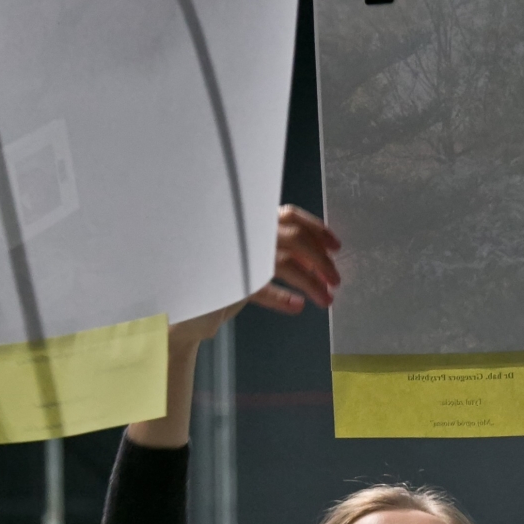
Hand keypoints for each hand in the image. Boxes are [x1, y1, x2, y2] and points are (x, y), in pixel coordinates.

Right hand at [167, 205, 341, 348]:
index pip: (290, 215)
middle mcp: (244, 232)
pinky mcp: (226, 281)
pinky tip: (297, 306)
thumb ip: (280, 253)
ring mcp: (234, 255)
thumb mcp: (254, 260)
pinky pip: (260, 288)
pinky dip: (282, 297)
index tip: (336, 247)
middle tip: (335, 280)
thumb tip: (320, 263)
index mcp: (250, 221)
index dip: (317, 229)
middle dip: (320, 260)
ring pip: (284, 262)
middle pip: (294, 238)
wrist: (187, 308)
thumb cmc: (223, 283)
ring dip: (310, 283)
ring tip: (325, 300)